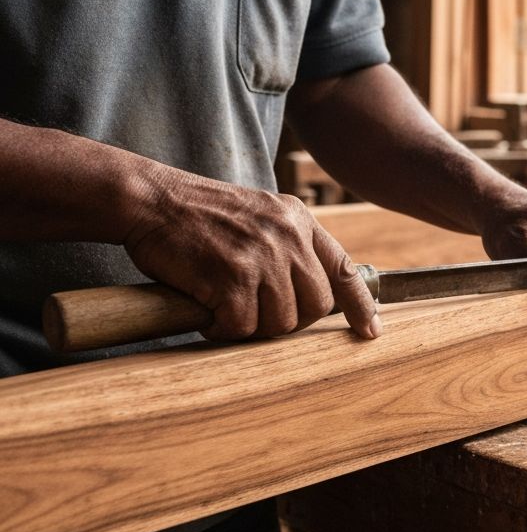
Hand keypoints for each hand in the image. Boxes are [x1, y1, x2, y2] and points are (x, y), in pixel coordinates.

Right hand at [121, 167, 379, 341]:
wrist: (151, 199)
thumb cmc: (199, 214)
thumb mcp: (260, 215)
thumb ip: (289, 245)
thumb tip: (313, 294)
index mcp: (299, 220)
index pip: (344, 269)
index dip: (359, 305)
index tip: (370, 332)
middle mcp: (288, 237)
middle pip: (315, 306)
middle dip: (289, 320)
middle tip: (255, 313)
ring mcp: (263, 257)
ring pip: (280, 322)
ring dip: (251, 325)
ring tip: (224, 307)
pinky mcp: (233, 277)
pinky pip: (242, 326)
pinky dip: (222, 328)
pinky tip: (206, 311)